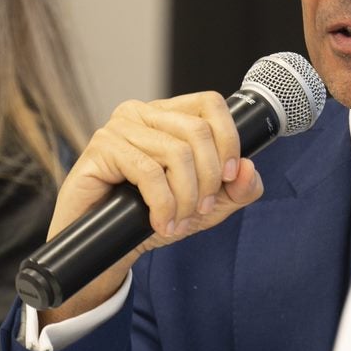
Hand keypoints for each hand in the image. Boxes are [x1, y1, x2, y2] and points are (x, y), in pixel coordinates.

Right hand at [41, 91, 263, 324]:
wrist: (106, 247)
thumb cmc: (150, 218)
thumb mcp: (206, 208)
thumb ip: (237, 189)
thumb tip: (248, 168)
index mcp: (168, 115)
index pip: (210, 103)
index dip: (228, 139)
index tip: (228, 176)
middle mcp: (143, 113)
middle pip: (198, 131)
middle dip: (208, 178)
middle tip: (199, 210)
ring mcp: (119, 127)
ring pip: (177, 153)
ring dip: (185, 197)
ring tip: (178, 221)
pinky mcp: (102, 148)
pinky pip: (149, 172)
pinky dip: (163, 204)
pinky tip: (160, 223)